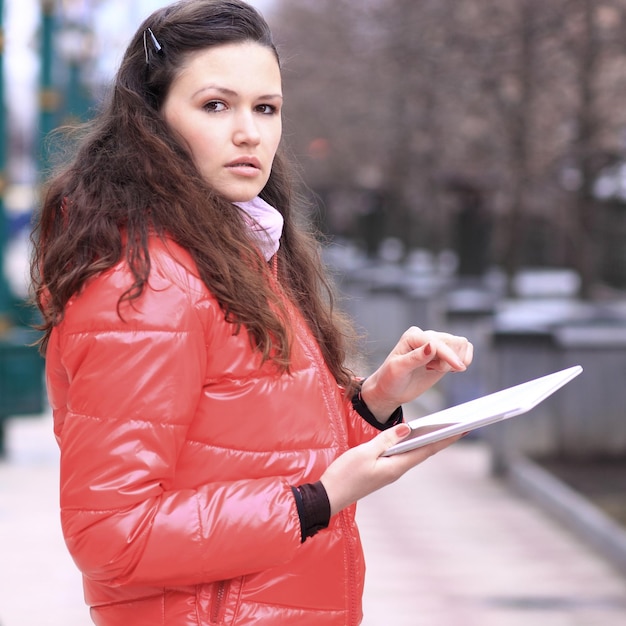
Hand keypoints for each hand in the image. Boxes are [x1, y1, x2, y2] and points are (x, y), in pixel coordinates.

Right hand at [320, 423, 461, 514]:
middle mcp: (397, 470)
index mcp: (396, 466)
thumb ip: (386, 440)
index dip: (445, 439)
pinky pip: (402, 456)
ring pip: (413, 454)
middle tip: (459, 425)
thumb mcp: (364, 452)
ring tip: (441, 428)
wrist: (328, 496)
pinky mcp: (381, 471)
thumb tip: (408, 429)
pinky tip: (414, 438)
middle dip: (442, 439)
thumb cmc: (344, 475)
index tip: (462, 429)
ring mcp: (389, 472)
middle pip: (424, 452)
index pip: (427, 450)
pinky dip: (412, 446)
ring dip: (428, 442)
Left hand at [360, 327, 473, 419]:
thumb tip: (432, 346)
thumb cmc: (390, 379)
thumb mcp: (398, 369)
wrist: (391, 390)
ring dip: (454, 360)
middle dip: (448, 360)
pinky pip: (464, 350)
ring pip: (461, 345)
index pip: (438, 342)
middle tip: (430, 369)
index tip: (458, 368)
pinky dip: (461, 360)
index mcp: (413, 336)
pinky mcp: (443, 354)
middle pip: (453, 341)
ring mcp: (435, 344)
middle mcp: (426, 336)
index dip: (449, 355)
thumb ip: (415, 357)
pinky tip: (446, 369)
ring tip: (434, 369)